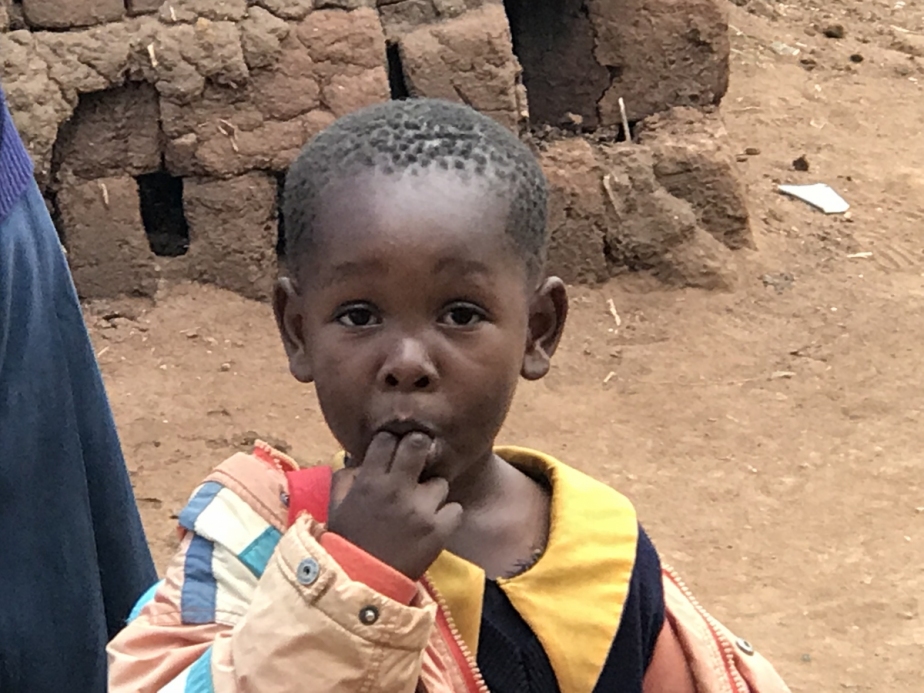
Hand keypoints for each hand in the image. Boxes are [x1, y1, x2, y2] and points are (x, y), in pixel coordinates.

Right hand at [327, 432, 462, 579]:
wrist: (362, 583)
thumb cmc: (348, 542)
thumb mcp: (337, 506)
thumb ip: (346, 477)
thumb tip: (359, 458)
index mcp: (370, 481)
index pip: (388, 438)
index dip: (392, 442)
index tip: (394, 452)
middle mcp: (397, 489)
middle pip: (420, 444)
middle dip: (420, 449)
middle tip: (417, 462)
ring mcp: (421, 509)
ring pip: (441, 482)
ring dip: (433, 492)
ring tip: (422, 506)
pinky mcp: (439, 530)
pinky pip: (455, 509)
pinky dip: (447, 516)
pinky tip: (435, 523)